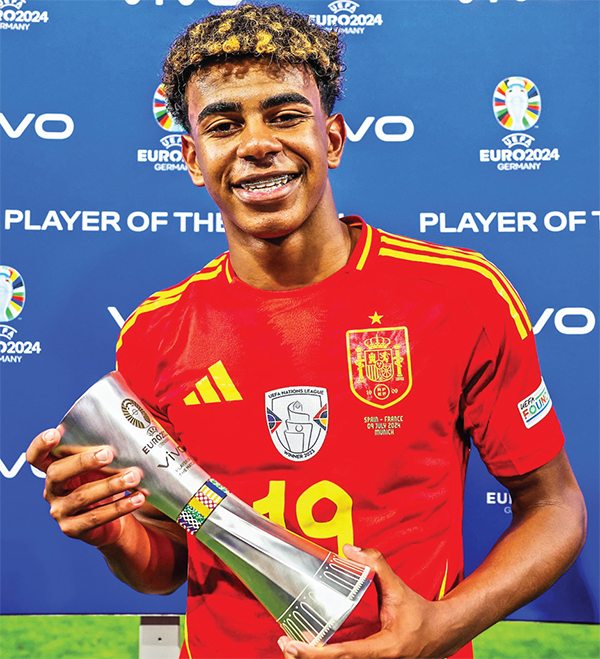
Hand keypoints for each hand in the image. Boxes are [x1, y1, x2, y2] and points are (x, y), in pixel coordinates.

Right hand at [26, 428, 145, 547]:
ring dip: (111, 485)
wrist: (114, 518)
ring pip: (82, 496)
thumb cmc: (105, 482)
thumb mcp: (101, 465)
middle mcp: (52, 490)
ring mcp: (60, 511)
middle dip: (83, 461)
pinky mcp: (73, 529)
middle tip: (109, 453)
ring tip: (134, 476)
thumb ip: (104, 449)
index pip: (36, 457)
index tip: (55, 432)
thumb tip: (127, 430)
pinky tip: (138, 498)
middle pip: (57, 473)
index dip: (41, 445)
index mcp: (54, 469)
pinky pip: (96, 517)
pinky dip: (120, 506)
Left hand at [278, 545, 449, 658]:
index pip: (343, 654)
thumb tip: (349, 548)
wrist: (442, 634)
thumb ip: (376, 565)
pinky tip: (309, 647)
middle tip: (284, 642)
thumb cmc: (420, 613)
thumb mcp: (399, 588)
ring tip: (290, 645)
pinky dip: (325, 658)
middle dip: (306, 658)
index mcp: (384, 649)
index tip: (293, 645)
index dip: (315, 652)